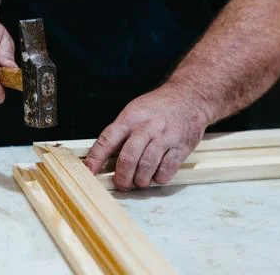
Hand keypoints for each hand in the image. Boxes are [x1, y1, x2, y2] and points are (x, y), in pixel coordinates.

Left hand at [84, 83, 211, 190]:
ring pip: (146, 168)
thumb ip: (121, 132)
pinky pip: (166, 171)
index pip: (108, 139)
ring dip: (140, 181)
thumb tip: (102, 157)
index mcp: (131, 117)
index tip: (89, 171)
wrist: (190, 97)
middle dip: (122, 178)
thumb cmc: (160, 106)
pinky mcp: (181, 147)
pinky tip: (156, 174)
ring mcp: (165, 137)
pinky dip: (158, 178)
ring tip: (139, 181)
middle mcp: (147, 127)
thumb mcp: (135, 111)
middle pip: (128, 158)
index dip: (96, 158)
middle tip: (122, 184)